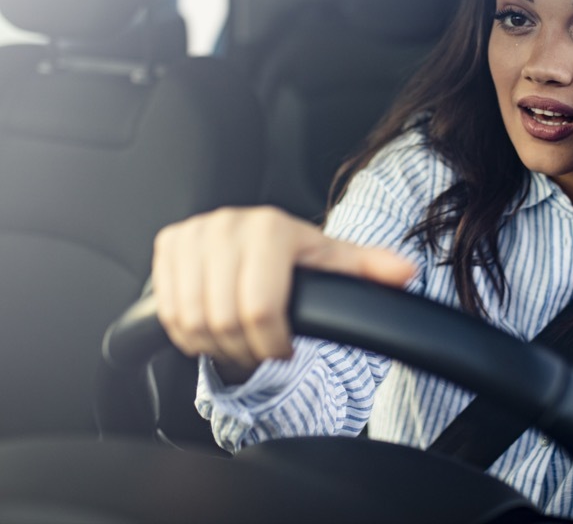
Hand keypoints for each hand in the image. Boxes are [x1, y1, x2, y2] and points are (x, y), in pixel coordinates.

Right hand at [151, 205, 416, 383]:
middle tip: (260, 348)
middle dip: (244, 348)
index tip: (283, 349)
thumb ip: (368, 269)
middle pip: (224, 320)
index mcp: (269, 228)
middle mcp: (225, 224)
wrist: (250, 238)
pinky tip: (211, 328)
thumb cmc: (294, 256)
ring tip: (238, 339)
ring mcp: (191, 233)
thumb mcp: (331, 262)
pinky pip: (168, 311)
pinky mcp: (167, 245)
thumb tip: (405, 272)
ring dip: (214, 345)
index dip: (272, 343)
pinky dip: (188, 334)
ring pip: (191, 319)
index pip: (260, 310)